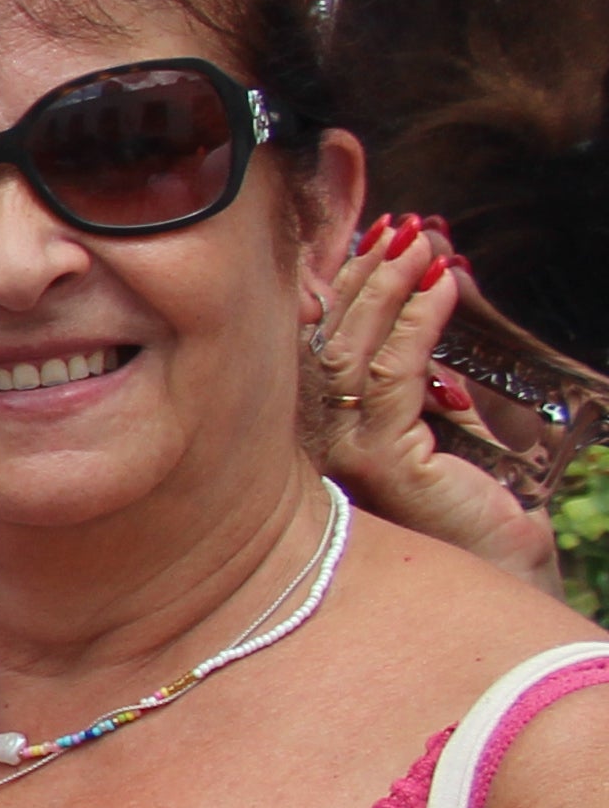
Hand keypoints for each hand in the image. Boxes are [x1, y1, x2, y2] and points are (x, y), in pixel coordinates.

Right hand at [312, 219, 562, 585]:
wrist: (501, 580)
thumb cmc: (471, 516)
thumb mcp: (433, 433)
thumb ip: (412, 382)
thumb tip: (427, 296)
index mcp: (310, 438)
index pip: (310, 346)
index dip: (339, 288)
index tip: (370, 237)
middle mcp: (306, 447)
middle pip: (320, 340)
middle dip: (362, 276)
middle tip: (400, 227)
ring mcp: (339, 454)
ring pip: (349, 350)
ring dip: (389, 288)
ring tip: (424, 243)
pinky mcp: (382, 460)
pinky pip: (395, 373)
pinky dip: (422, 322)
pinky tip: (447, 289)